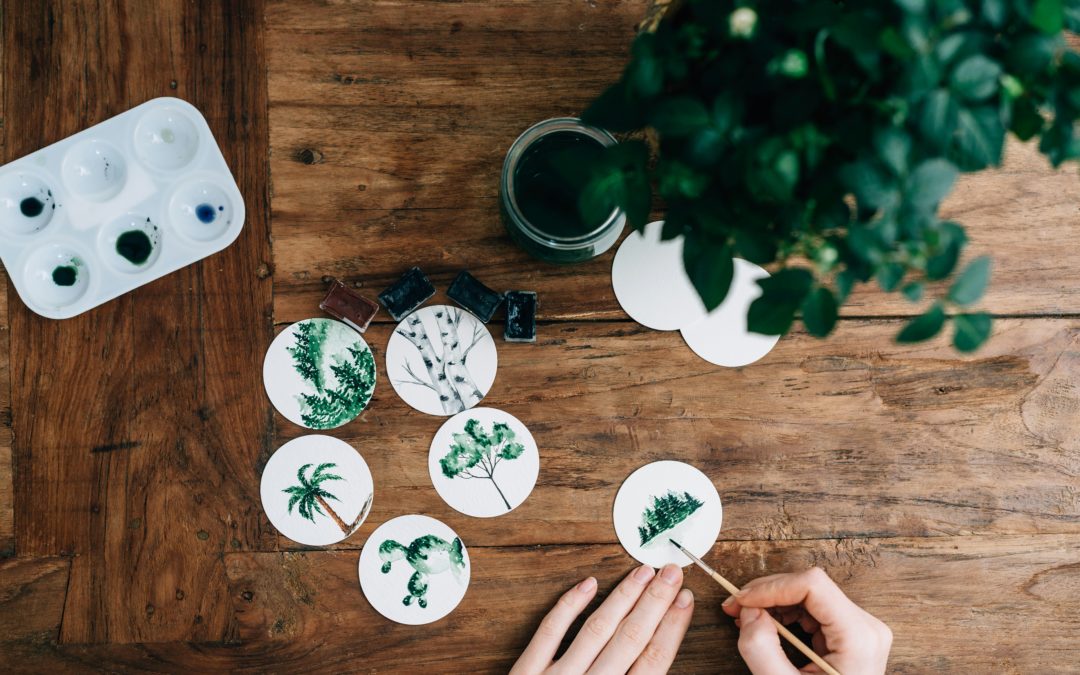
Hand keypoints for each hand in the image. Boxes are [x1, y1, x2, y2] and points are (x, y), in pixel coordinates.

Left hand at [511, 564, 694, 673]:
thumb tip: (661, 660)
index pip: (652, 661)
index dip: (672, 627)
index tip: (686, 599)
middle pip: (629, 639)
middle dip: (654, 602)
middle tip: (671, 571)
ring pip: (595, 630)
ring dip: (622, 598)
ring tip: (642, 572)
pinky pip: (548, 633)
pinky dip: (568, 607)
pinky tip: (589, 583)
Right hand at [722, 567, 890, 674]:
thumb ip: (762, 650)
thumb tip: (748, 612)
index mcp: (858, 637)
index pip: (813, 585)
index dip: (771, 587)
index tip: (743, 600)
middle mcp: (865, 627)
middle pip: (809, 586)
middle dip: (767, 593)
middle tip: (736, 607)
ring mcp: (859, 629)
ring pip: (808, 594)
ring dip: (773, 602)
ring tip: (748, 618)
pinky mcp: (849, 633)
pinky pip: (813, 609)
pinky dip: (785, 613)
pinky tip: (767, 625)